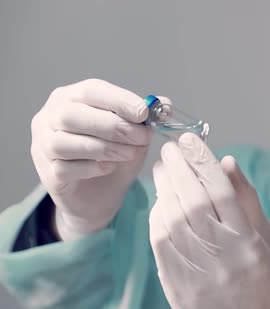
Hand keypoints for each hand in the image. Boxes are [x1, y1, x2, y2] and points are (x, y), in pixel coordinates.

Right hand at [31, 78, 153, 239]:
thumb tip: (164, 103)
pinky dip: (92, 167)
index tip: (144, 113)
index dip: (119, 100)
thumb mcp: (134, 134)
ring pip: (66, 142)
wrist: (100, 194)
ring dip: (106, 148)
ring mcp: (43, 145)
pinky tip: (109, 167)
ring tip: (130, 153)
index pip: (90, 90)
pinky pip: (65, 167)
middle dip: (115, 126)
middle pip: (74, 115)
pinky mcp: (47, 173)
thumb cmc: (115, 155)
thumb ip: (146, 118)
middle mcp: (49, 117)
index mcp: (71, 97)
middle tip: (143, 138)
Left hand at [149, 133, 269, 308]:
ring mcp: (196, 268)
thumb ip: (246, 198)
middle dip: (179, 167)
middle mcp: (221, 253)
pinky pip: (159, 240)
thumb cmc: (257, 276)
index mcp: (247, 240)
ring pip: (173, 217)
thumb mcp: (263, 236)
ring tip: (162, 168)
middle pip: (194, 199)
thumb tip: (226, 161)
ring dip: (164, 187)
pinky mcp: (175, 280)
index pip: (221, 190)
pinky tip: (160, 199)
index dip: (203, 161)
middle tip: (170, 148)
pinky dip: (157, 214)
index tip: (190, 139)